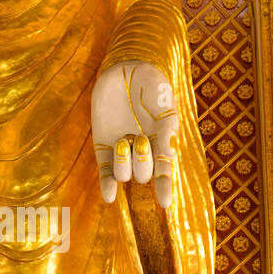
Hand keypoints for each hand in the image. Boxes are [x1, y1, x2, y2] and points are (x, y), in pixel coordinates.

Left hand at [91, 62, 177, 207]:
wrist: (126, 69)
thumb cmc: (151, 85)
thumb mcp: (163, 106)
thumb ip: (166, 130)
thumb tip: (169, 154)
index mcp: (163, 143)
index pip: (165, 172)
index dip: (165, 188)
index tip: (165, 203)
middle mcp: (144, 151)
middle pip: (143, 174)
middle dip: (142, 162)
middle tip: (140, 139)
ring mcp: (123, 150)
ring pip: (124, 175)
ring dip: (124, 164)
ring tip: (124, 141)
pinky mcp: (103, 146)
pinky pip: (105, 173)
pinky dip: (107, 185)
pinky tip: (109, 197)